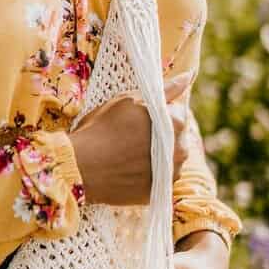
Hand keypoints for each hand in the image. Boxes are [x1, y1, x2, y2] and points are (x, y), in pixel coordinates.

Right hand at [69, 70, 193, 205]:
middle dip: (163, 133)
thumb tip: (188, 77)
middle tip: (133, 134)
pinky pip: (160, 178)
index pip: (179, 111)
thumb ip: (165, 90)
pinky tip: (130, 168)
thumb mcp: (130, 100)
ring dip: (159, 153)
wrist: (80, 167)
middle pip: (178, 136)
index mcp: (176, 123)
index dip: (159, 111)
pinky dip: (150, 172)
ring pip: (171, 158)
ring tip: (130, 152)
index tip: (140, 115)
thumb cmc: (101, 127)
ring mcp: (170, 174)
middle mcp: (181, 150)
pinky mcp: (158, 192)